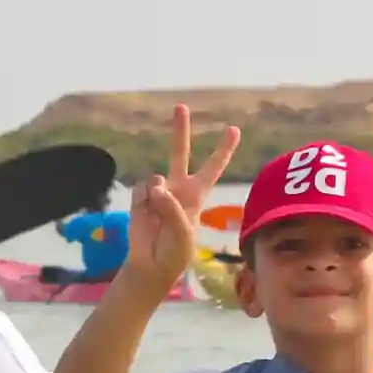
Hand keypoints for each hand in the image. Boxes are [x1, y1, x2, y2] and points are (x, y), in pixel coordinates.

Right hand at [125, 104, 240, 283]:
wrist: (149, 266)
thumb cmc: (174, 253)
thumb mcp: (184, 235)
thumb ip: (174, 210)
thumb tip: (156, 187)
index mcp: (196, 195)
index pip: (213, 168)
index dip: (223, 149)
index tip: (234, 129)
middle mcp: (177, 188)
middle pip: (180, 152)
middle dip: (180, 129)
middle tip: (181, 106)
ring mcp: (157, 191)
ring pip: (156, 178)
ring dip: (158, 196)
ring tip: (158, 217)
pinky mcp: (139, 197)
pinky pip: (141, 190)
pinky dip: (143, 202)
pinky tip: (145, 215)